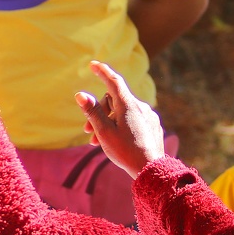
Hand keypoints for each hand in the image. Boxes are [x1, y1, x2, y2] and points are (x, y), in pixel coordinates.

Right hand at [74, 60, 164, 178]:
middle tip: (85, 131)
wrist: (151, 170)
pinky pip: (133, 120)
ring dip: (108, 122)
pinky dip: (121, 126)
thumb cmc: (125, 151)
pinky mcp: (153, 126)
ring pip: (123, 112)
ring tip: (96, 141)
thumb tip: (80, 94)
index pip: (113, 81)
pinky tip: (117, 142)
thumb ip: (92, 112)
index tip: (93, 64)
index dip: (102, 71)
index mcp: (128, 105)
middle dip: (99, 112)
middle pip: (114, 100)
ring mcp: (149, 116)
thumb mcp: (104, 131)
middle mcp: (141, 106)